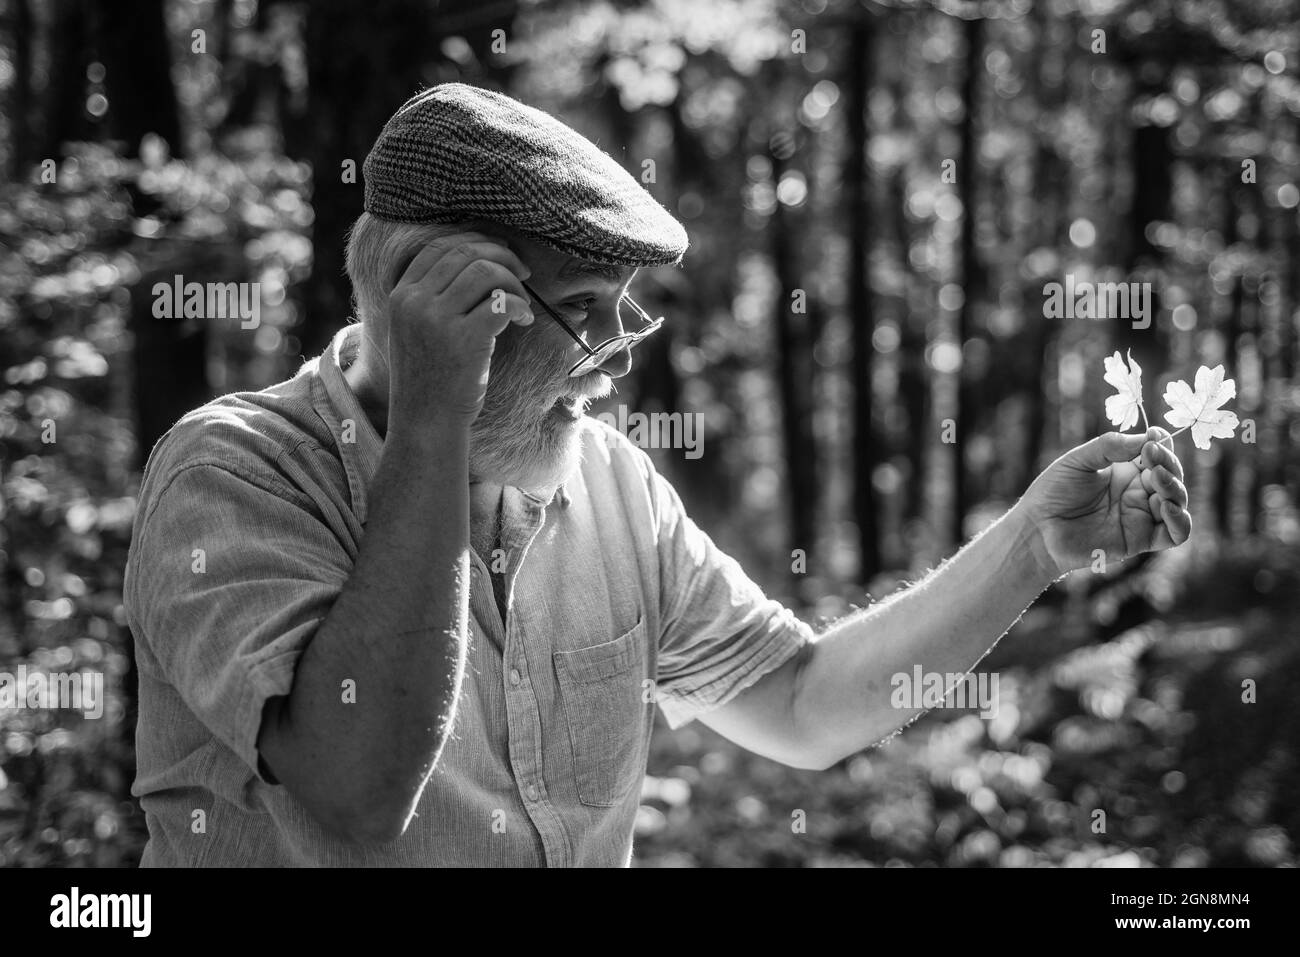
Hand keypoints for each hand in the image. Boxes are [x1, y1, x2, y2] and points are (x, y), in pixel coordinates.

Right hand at [385, 231, 532, 425]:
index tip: (499, 252)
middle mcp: (414, 301)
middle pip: (465, 253)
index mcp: (401, 295)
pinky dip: (521, 306)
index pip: (439, 246)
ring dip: (513, 282)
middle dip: (502, 256)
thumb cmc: (430, 378)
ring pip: (486, 272)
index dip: (475, 241)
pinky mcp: (464, 339)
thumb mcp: (415, 330)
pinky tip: (525, 320)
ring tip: (523, 303)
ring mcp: (437, 319)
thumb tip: (479, 261)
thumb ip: (432, 297)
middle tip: (522, 273)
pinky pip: (502, 303)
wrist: (426, 423)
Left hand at [1019, 427, 1191, 579]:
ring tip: (1156, 477)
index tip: (1153, 437)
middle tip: (1151, 456)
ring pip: (1178, 501)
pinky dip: (1180, 520)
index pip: (1158, 454)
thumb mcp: (1078, 461)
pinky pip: (1175, 534)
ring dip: (1175, 487)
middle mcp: (1137, 492)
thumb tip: (1148, 438)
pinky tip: (1166, 506)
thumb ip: (1110, 447)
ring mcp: (1140, 516)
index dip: (1161, 445)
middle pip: (1172, 474)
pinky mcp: (1140, 540)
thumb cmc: (1052, 493)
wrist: (1036, 529)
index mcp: (1125, 471)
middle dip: (1168, 463)